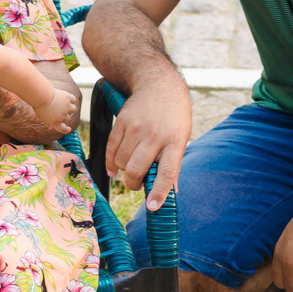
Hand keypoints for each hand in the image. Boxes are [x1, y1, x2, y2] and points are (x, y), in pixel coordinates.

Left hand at [34, 89, 78, 134]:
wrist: (41, 96)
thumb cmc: (39, 106)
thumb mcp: (42, 116)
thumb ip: (48, 122)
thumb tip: (50, 127)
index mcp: (55, 122)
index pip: (63, 129)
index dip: (66, 130)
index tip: (69, 129)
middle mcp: (63, 116)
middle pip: (68, 118)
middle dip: (65, 114)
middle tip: (60, 109)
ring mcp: (66, 107)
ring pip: (73, 109)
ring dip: (70, 107)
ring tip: (65, 103)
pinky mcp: (68, 98)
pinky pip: (73, 100)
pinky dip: (71, 99)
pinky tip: (67, 98)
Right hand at [105, 79, 188, 211]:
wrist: (158, 83)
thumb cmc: (174, 115)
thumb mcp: (181, 137)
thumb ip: (173, 163)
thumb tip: (168, 192)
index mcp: (174, 141)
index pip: (167, 171)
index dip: (159, 192)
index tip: (153, 207)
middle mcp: (154, 135)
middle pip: (137, 169)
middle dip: (134, 184)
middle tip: (137, 185)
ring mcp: (135, 128)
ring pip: (121, 162)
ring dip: (124, 171)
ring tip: (131, 167)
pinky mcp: (121, 123)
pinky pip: (111, 150)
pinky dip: (111, 163)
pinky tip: (114, 168)